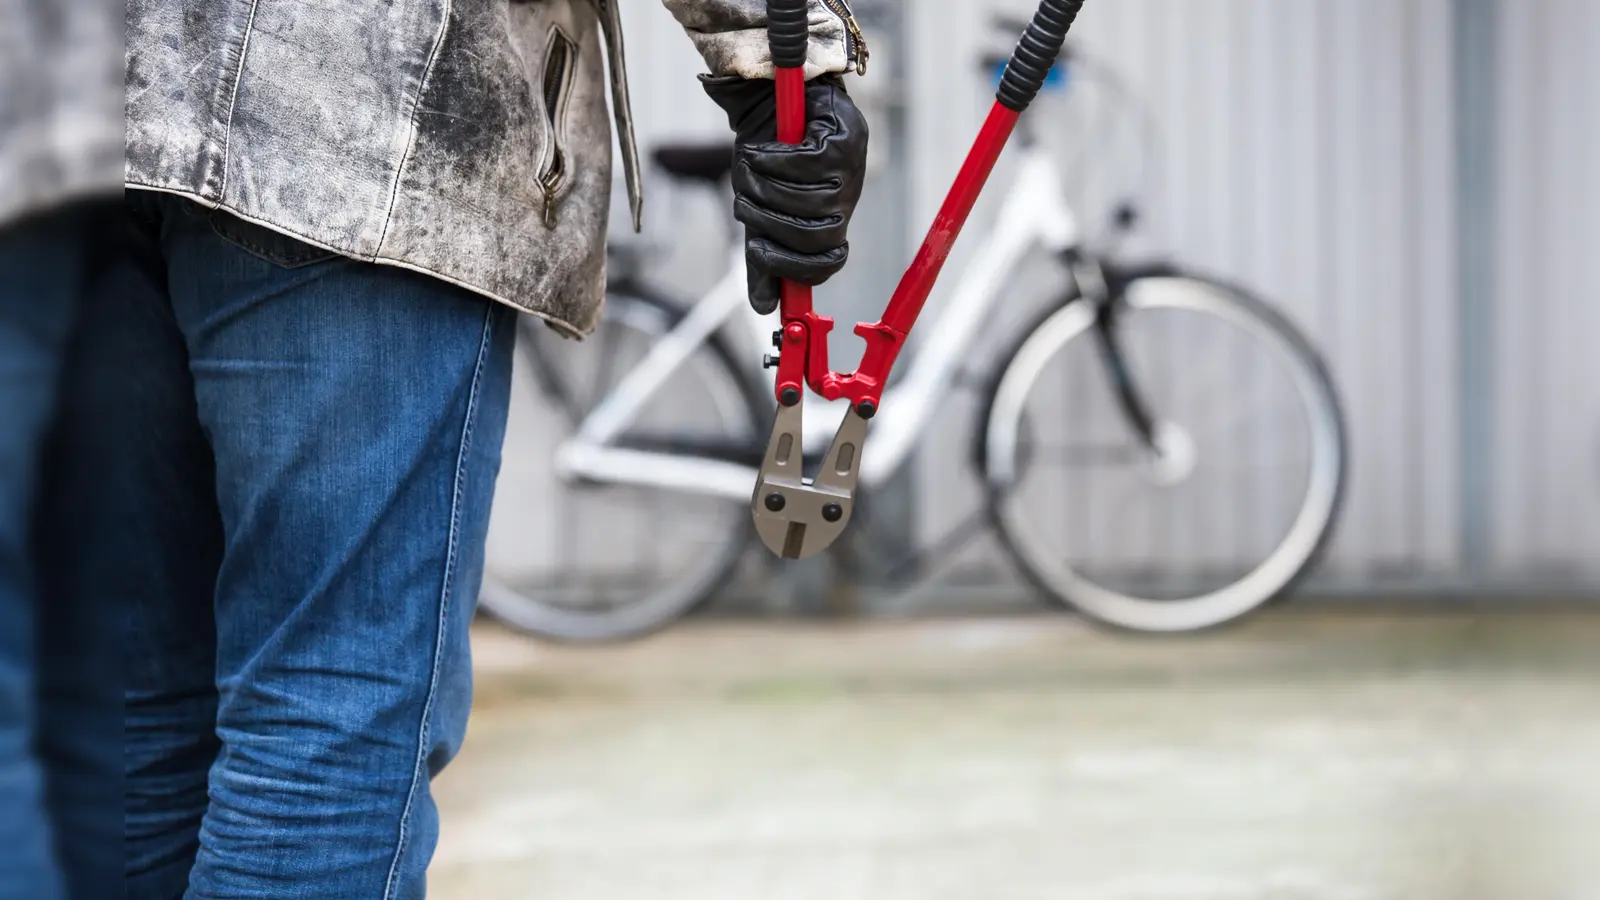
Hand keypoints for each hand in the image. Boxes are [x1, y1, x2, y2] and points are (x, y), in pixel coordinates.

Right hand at [700, 73, 868, 314]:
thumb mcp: (759, 208)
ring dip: (766, 187)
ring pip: (807, 201)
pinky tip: (761, 148)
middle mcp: (846, 197)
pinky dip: (773, 158)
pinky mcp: (844, 137)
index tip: (760, 253)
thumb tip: (763, 308)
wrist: (769, 93)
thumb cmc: (766, 153)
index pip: (826, 263)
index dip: (794, 269)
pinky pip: (805, 165)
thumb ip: (762, 255)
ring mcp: (851, 168)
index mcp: (829, 219)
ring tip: (750, 167)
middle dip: (769, 222)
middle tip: (744, 202)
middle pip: (814, 235)